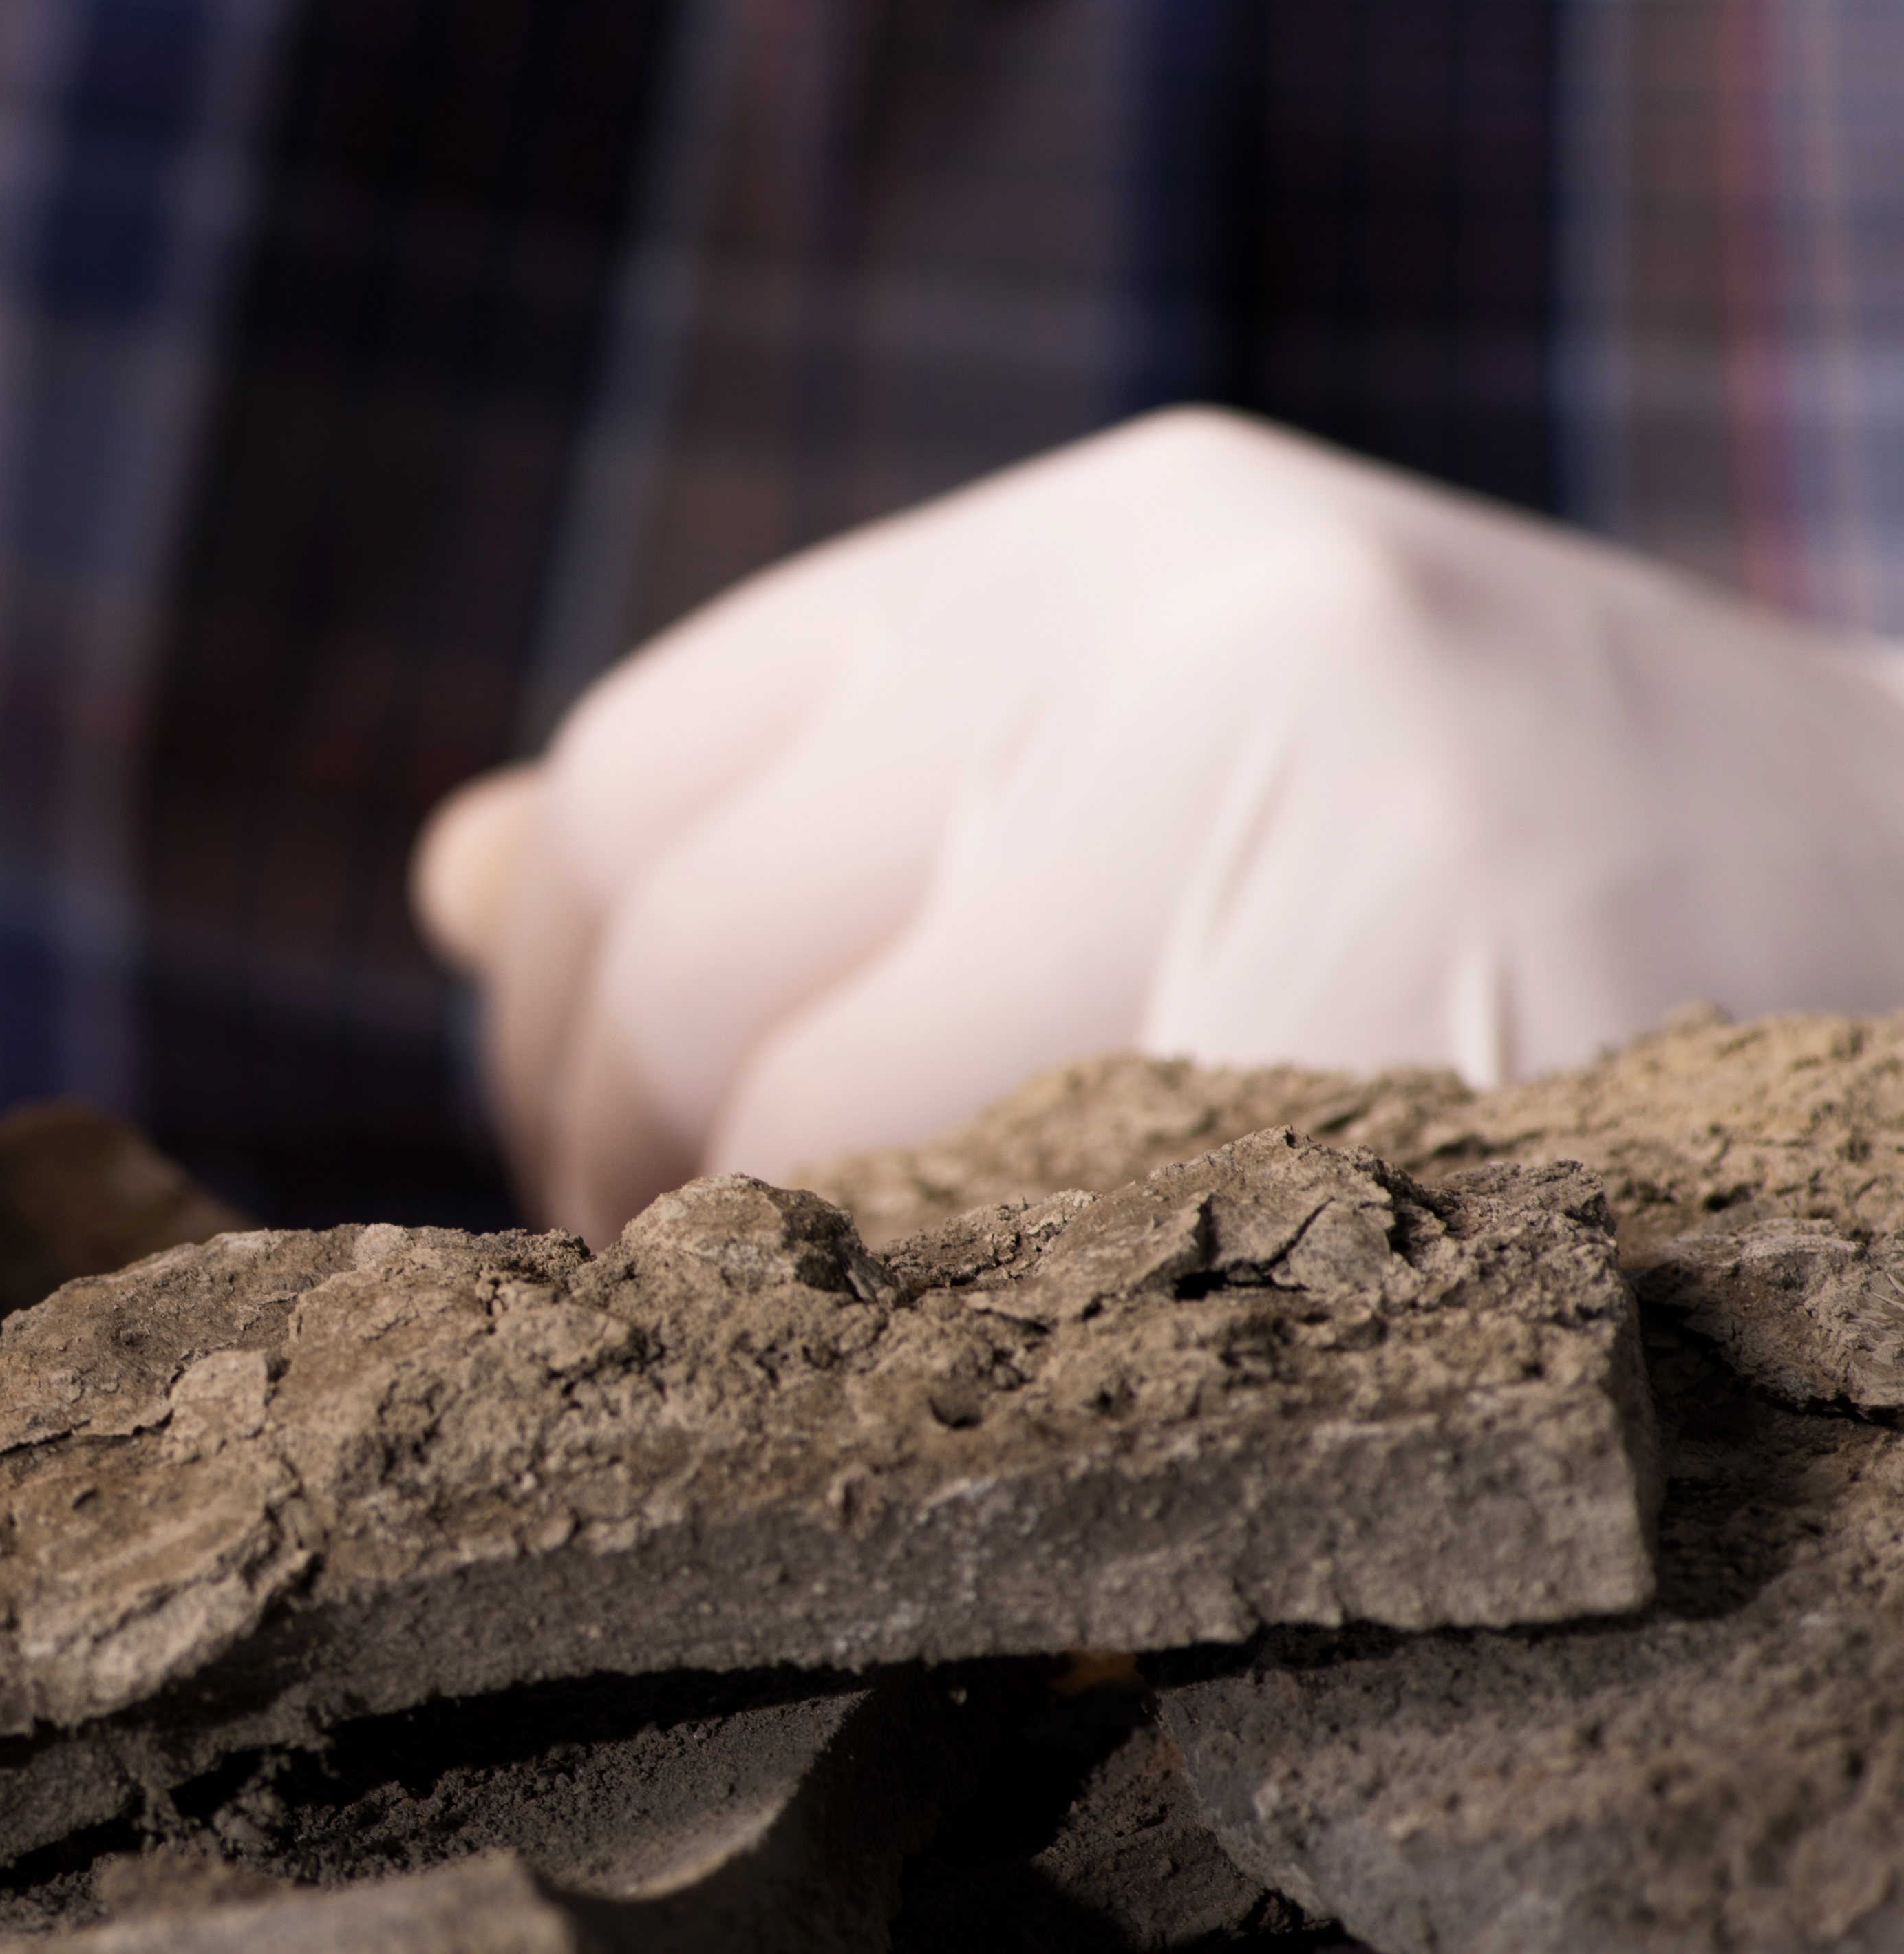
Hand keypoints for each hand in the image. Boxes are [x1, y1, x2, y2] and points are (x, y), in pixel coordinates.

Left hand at [415, 408, 1903, 1237]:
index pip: (639, 775)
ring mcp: (1324, 824)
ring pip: (826, 1132)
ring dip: (768, 1289)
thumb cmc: (1497, 858)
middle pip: (695, 964)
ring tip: (835, 1361)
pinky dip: (966, 1362)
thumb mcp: (1155, 740)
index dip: (548, 997)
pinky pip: (1048, 1262)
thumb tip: (455, 874)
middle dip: (620, 1171)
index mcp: (1115, 542)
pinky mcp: (1435, 1044)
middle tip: (676, 1301)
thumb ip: (820, 799)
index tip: (585, 1145)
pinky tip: (998, 1411)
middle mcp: (1199, 638)